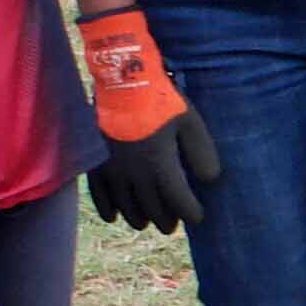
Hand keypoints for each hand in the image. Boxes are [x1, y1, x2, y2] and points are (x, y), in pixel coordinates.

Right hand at [73, 5, 222, 232]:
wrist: (121, 81)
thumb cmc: (160, 100)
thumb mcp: (190, 122)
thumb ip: (202, 153)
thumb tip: (210, 180)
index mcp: (161, 166)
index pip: (179, 202)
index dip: (191, 213)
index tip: (198, 216)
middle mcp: (136, 175)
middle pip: (153, 209)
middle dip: (165, 220)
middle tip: (172, 224)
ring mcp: (112, 171)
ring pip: (126, 208)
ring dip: (139, 219)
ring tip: (147, 221)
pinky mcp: (96, 163)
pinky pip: (99, 196)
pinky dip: (108, 210)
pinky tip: (114, 216)